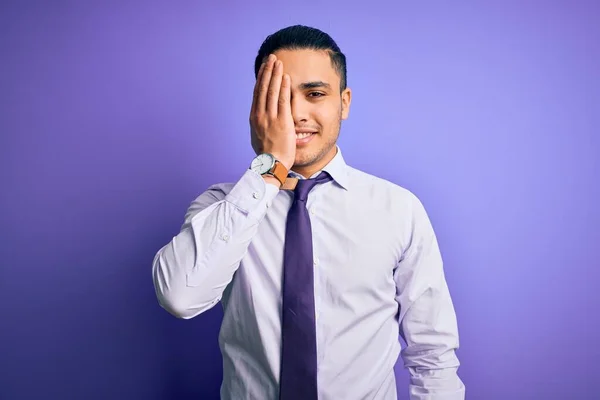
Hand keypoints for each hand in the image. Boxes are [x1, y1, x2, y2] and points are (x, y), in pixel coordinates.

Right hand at [250, 54, 294, 170]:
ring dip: (275, 74)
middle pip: (263, 88)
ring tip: (278, 61)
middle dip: (267, 71)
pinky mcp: (282, 122)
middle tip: (271, 57)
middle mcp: (260, 115)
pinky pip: (283, 101)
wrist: (270, 165)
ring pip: (272, 91)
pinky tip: (286, 77)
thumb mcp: (259, 137)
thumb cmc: (267, 155)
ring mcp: (270, 118)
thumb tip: (260, 121)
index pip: (257, 93)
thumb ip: (260, 126)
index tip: (264, 68)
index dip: (261, 78)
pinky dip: (284, 87)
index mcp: (254, 117)